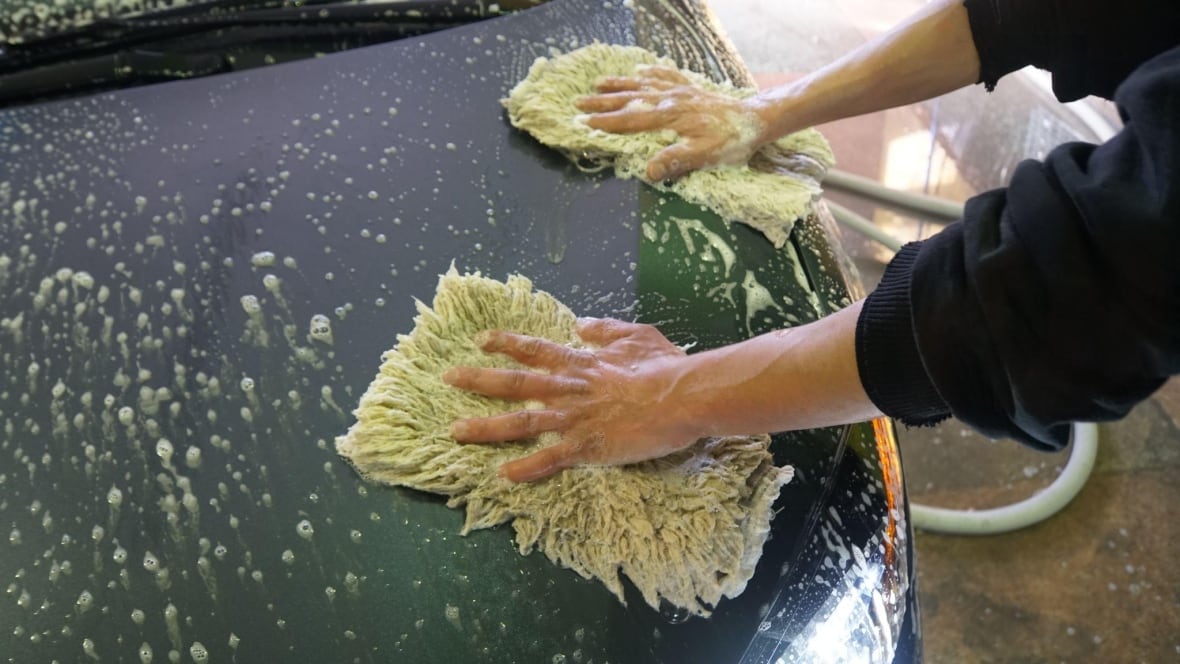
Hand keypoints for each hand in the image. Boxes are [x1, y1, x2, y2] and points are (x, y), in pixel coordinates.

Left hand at [442, 318, 699, 481]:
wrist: (682, 396)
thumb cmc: (665, 365)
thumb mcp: (637, 334)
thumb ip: (606, 330)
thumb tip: (581, 325)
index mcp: (581, 363)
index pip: (535, 350)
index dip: (506, 344)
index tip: (480, 341)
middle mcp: (569, 389)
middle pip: (515, 384)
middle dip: (478, 381)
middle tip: (447, 378)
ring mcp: (574, 419)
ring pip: (521, 423)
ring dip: (486, 428)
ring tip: (456, 431)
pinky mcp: (587, 446)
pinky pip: (550, 459)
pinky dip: (526, 469)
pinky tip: (503, 475)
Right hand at [575, 65, 770, 180]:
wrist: (755, 120)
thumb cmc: (730, 142)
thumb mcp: (704, 156)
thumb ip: (675, 161)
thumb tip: (649, 172)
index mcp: (670, 117)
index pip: (631, 120)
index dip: (606, 123)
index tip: (584, 123)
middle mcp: (671, 100)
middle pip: (630, 99)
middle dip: (603, 102)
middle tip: (578, 102)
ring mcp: (680, 92)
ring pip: (644, 85)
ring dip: (620, 84)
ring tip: (598, 83)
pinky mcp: (691, 89)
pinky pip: (665, 77)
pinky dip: (650, 73)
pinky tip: (640, 71)